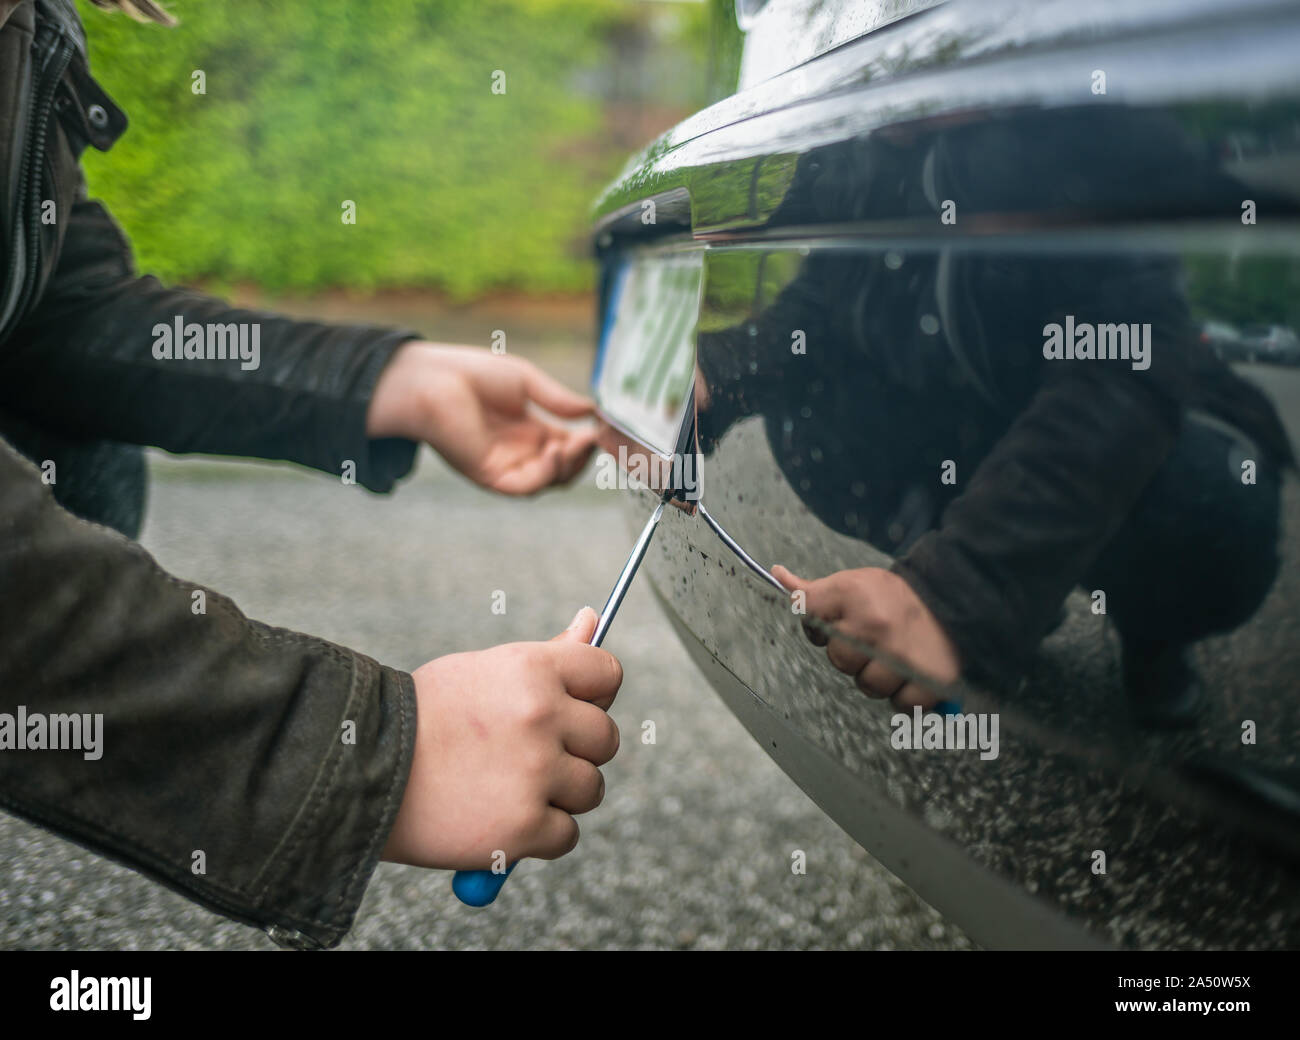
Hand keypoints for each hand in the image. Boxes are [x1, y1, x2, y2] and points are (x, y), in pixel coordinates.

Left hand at [366, 342, 597, 494]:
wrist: (432, 380)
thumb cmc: (472, 374)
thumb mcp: (526, 382)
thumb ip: (558, 400)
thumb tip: (592, 411)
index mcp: (528, 431)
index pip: (567, 447)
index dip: (587, 441)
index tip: (603, 428)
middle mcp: (519, 452)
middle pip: (563, 469)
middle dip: (583, 457)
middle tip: (595, 438)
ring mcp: (505, 466)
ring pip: (549, 482)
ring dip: (569, 466)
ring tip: (577, 444)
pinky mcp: (490, 475)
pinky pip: (525, 487)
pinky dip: (546, 475)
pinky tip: (554, 452)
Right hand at [382, 607, 621, 869]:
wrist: (358, 771)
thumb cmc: (423, 717)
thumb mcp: (484, 671)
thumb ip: (548, 656)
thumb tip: (592, 620)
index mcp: (533, 669)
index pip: (607, 674)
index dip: (593, 695)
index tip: (570, 710)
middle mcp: (541, 716)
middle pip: (605, 739)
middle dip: (576, 751)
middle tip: (528, 756)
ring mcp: (535, 774)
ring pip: (591, 789)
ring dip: (559, 795)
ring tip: (505, 787)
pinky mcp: (524, 827)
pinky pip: (566, 835)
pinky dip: (538, 836)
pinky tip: (498, 818)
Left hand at [772, 565, 960, 709]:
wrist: (951, 598)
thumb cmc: (892, 595)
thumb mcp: (851, 582)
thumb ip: (813, 591)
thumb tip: (777, 574)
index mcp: (854, 598)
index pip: (812, 622)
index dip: (821, 628)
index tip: (841, 621)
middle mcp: (877, 628)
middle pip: (840, 663)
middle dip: (853, 655)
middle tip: (875, 639)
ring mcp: (904, 657)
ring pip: (869, 687)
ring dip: (879, 678)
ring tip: (895, 656)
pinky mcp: (931, 681)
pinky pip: (902, 705)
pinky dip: (906, 696)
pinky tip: (912, 673)